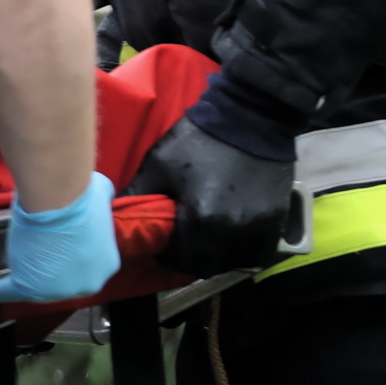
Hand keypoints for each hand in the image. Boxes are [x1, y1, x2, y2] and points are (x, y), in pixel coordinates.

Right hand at [0, 172, 120, 303]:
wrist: (57, 200)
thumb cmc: (80, 196)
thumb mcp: (100, 196)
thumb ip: (100, 201)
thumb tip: (100, 191)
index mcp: (107, 265)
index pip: (84, 266)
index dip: (68, 255)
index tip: (54, 246)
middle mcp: (88, 283)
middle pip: (63, 281)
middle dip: (49, 270)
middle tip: (33, 253)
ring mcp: (59, 290)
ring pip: (37, 287)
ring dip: (24, 278)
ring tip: (10, 270)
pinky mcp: (30, 288)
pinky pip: (9, 292)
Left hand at [129, 118, 298, 277]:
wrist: (247, 118)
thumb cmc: (196, 140)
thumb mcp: (157, 166)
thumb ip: (135, 195)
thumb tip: (109, 215)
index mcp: (201, 219)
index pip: (180, 260)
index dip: (167, 257)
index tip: (161, 246)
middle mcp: (232, 230)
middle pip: (208, 265)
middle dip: (190, 259)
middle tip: (181, 245)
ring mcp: (259, 226)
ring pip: (235, 261)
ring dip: (218, 257)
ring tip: (206, 242)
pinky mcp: (276, 218)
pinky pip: (261, 251)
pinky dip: (244, 251)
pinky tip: (231, 239)